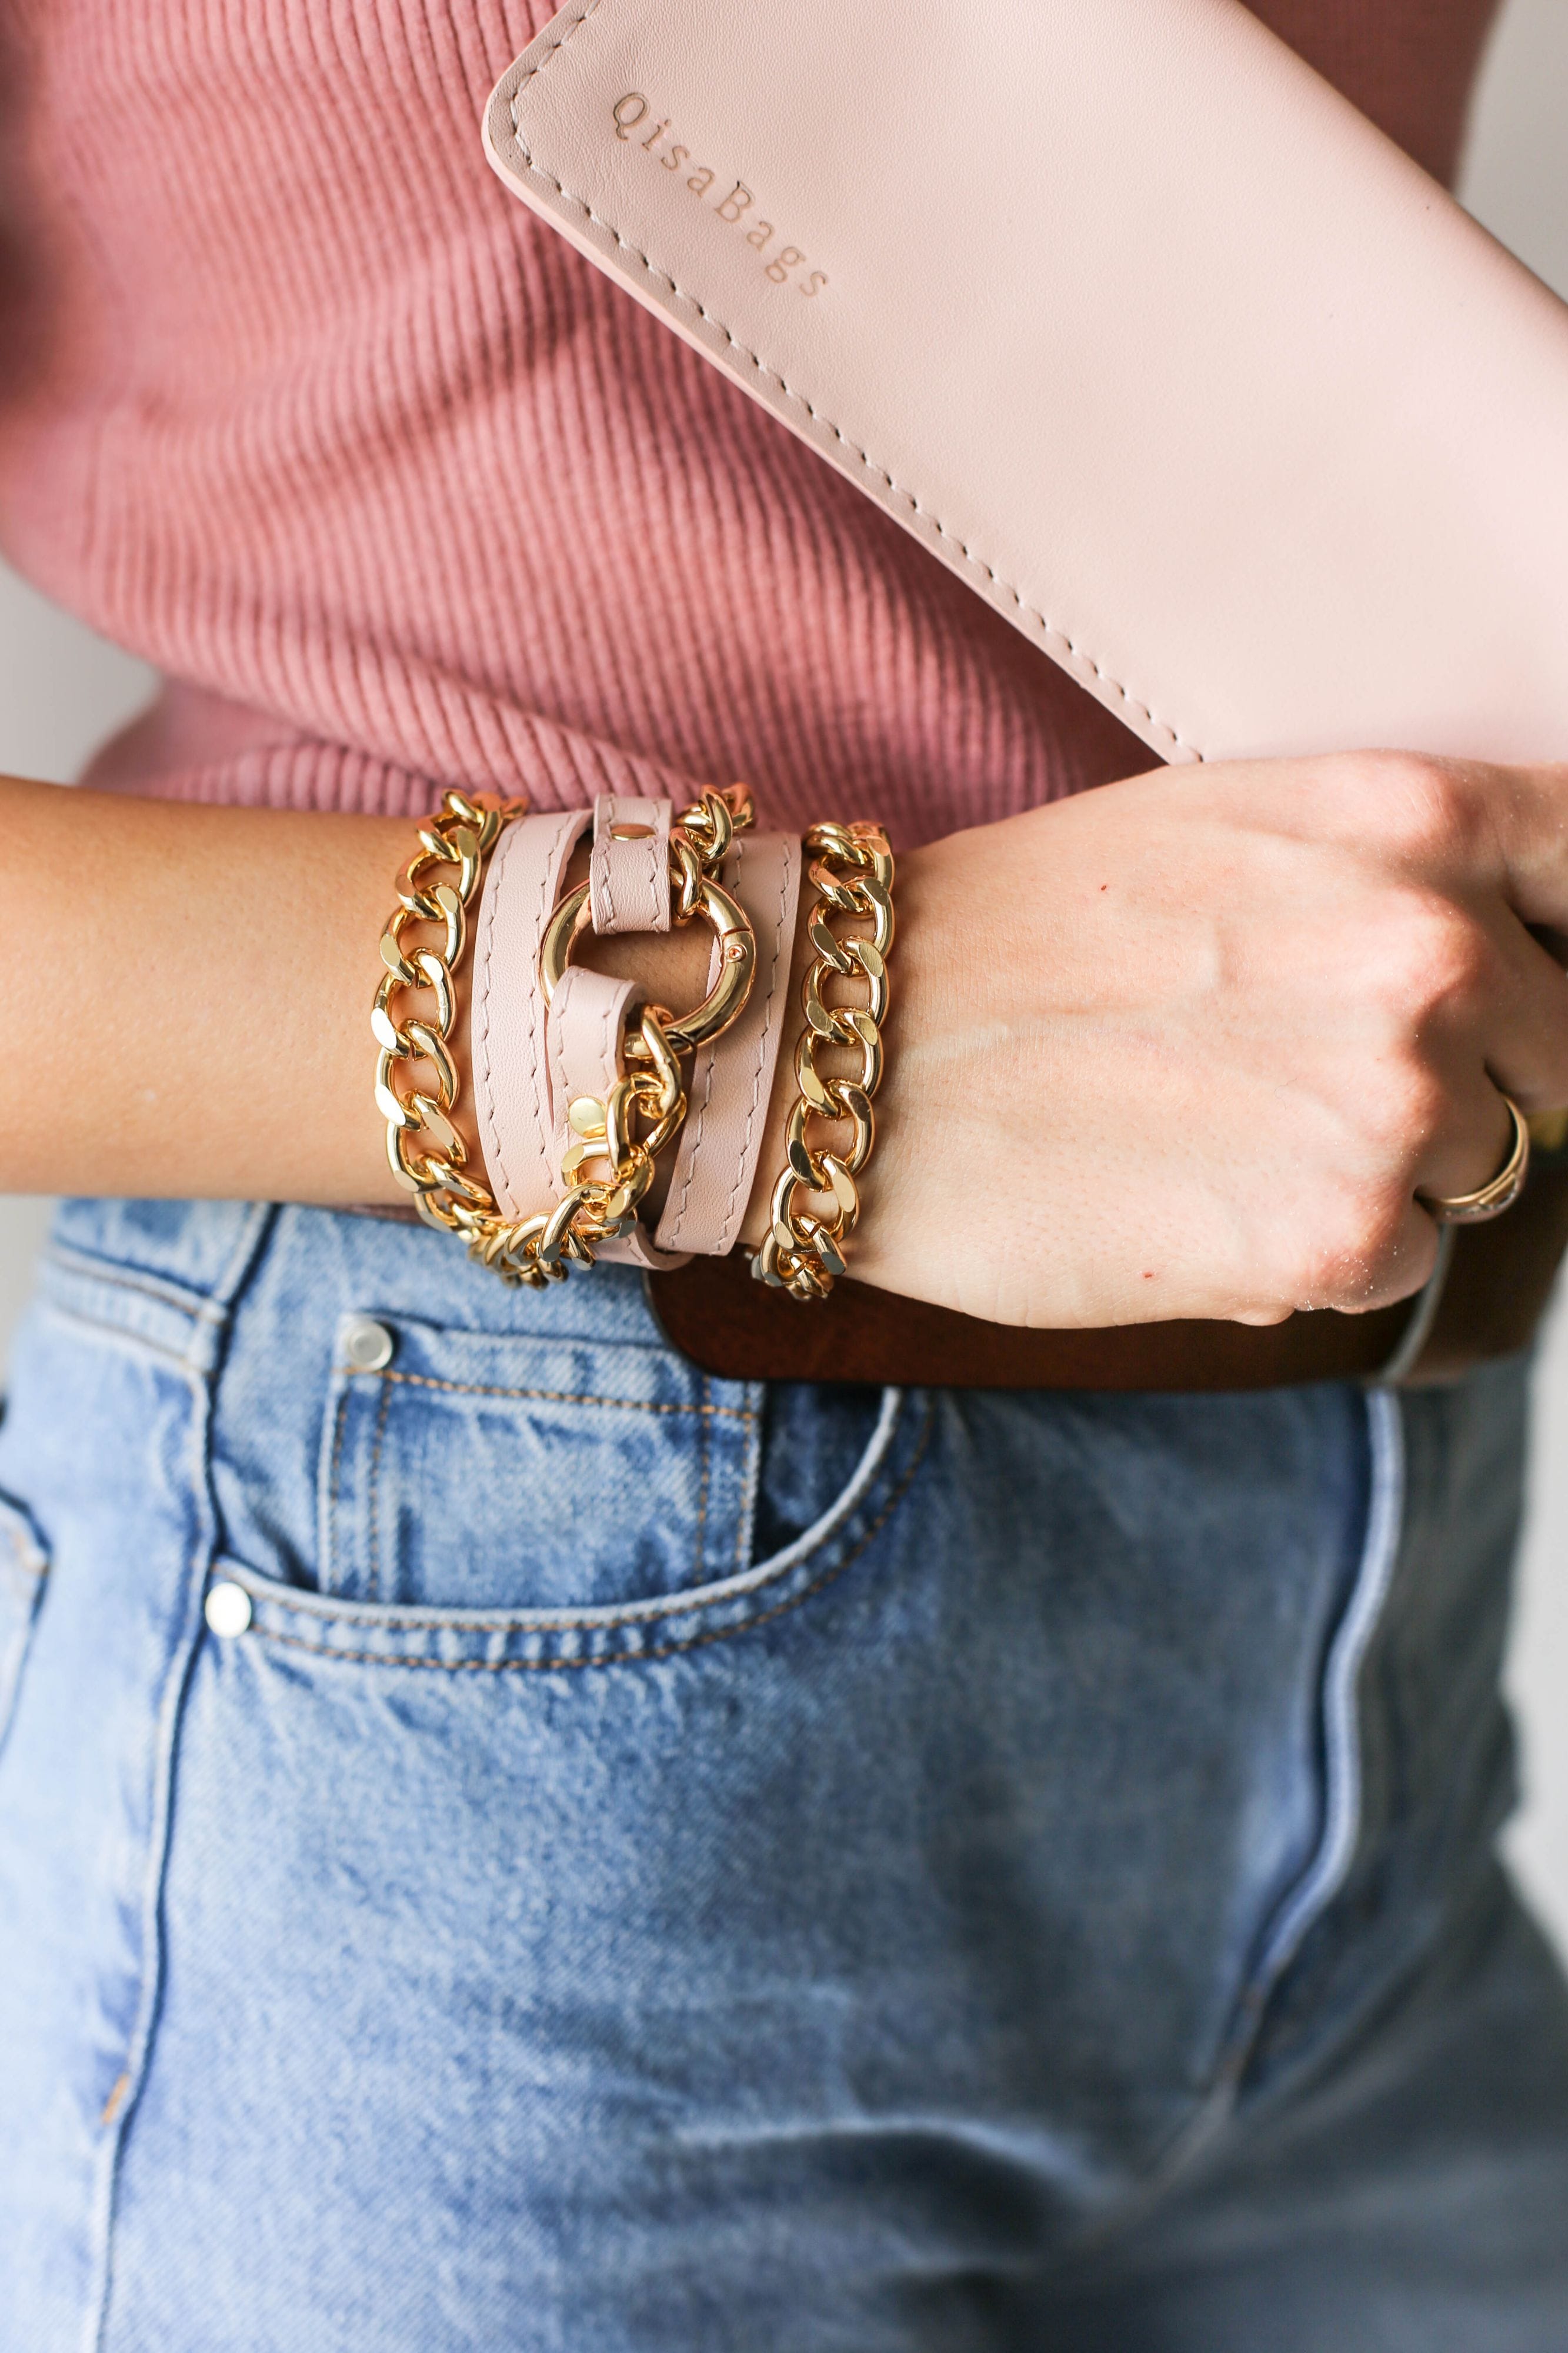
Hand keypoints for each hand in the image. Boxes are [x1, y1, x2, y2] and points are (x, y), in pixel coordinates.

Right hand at [812, 752, 1567, 1328]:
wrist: (850, 1052)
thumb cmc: (1016, 932)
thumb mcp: (1232, 825)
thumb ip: (1401, 871)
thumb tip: (1509, 961)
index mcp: (1414, 819)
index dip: (1563, 942)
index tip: (1523, 989)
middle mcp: (1435, 951)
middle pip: (1559, 1051)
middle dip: (1467, 1073)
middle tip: (1301, 1073)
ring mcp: (1397, 1102)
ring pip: (1478, 1167)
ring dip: (1379, 1167)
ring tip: (1218, 1131)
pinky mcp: (1341, 1239)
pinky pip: (1396, 1259)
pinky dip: (1314, 1246)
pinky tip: (1193, 1198)